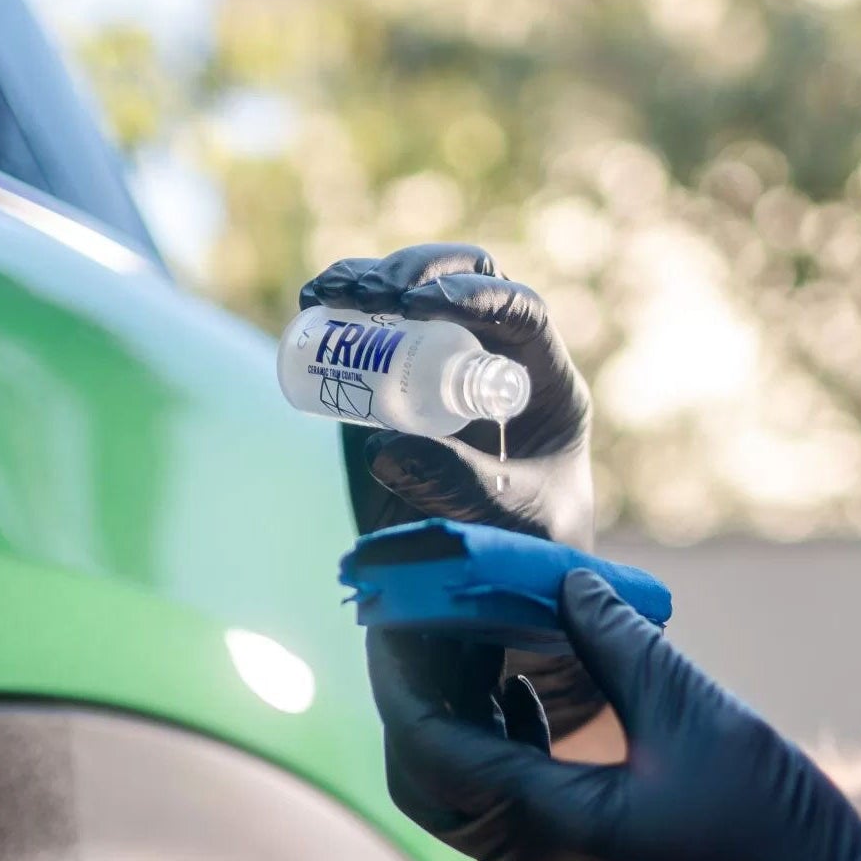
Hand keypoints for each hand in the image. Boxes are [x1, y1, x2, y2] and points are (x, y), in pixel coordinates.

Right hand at [303, 243, 599, 733]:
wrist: (495, 586)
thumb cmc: (526, 553)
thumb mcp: (509, 520)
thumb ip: (458, 486)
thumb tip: (383, 443)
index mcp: (547, 385)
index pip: (522, 313)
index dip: (473, 296)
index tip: (418, 305)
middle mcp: (501, 363)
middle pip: (466, 283)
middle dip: (415, 273)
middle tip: (370, 295)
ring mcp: (449, 370)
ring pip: (416, 298)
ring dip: (372, 281)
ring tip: (327, 294)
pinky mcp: (403, 389)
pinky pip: (377, 335)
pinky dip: (344, 310)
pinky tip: (313, 306)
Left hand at [367, 570, 860, 860]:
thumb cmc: (786, 844)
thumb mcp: (704, 722)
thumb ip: (623, 649)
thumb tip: (568, 587)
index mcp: (549, 833)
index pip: (428, 746)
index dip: (405, 672)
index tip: (404, 608)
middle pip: (432, 782)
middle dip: (422, 701)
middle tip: (438, 628)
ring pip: (475, 803)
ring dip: (468, 727)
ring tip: (489, 647)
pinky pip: (521, 821)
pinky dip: (512, 758)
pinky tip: (544, 707)